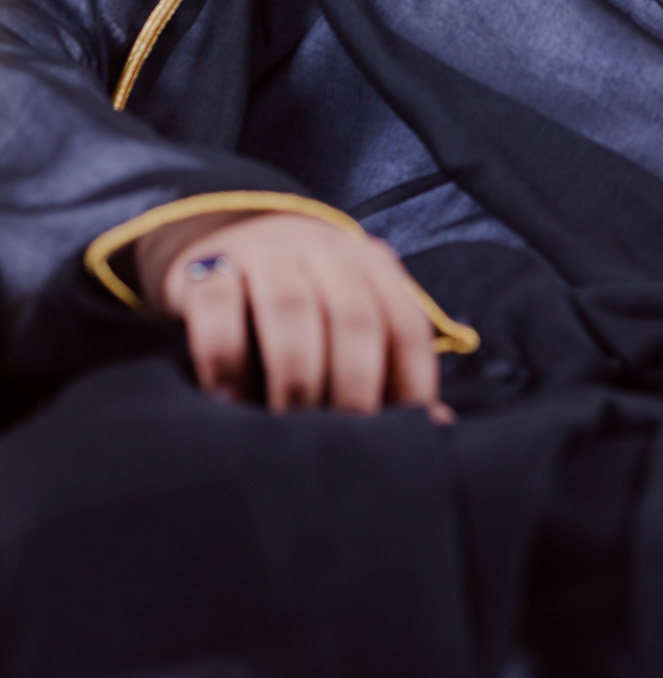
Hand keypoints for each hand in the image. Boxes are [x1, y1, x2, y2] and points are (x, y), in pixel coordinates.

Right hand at [135, 212, 451, 419]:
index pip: (406, 325)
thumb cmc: (306, 297)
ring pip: (291, 306)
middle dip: (352, 386)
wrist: (228, 232)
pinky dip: (223, 354)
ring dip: (295, 373)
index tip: (397, 439)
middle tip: (339, 444)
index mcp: (373, 267)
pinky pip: (217, 301)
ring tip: (285, 423)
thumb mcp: (351, 314)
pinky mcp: (208, 266)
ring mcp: (267, 253)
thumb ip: (388, 362)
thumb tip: (439, 428)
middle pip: (353, 317)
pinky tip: (226, 399)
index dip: (410, 384)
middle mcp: (327, 253)